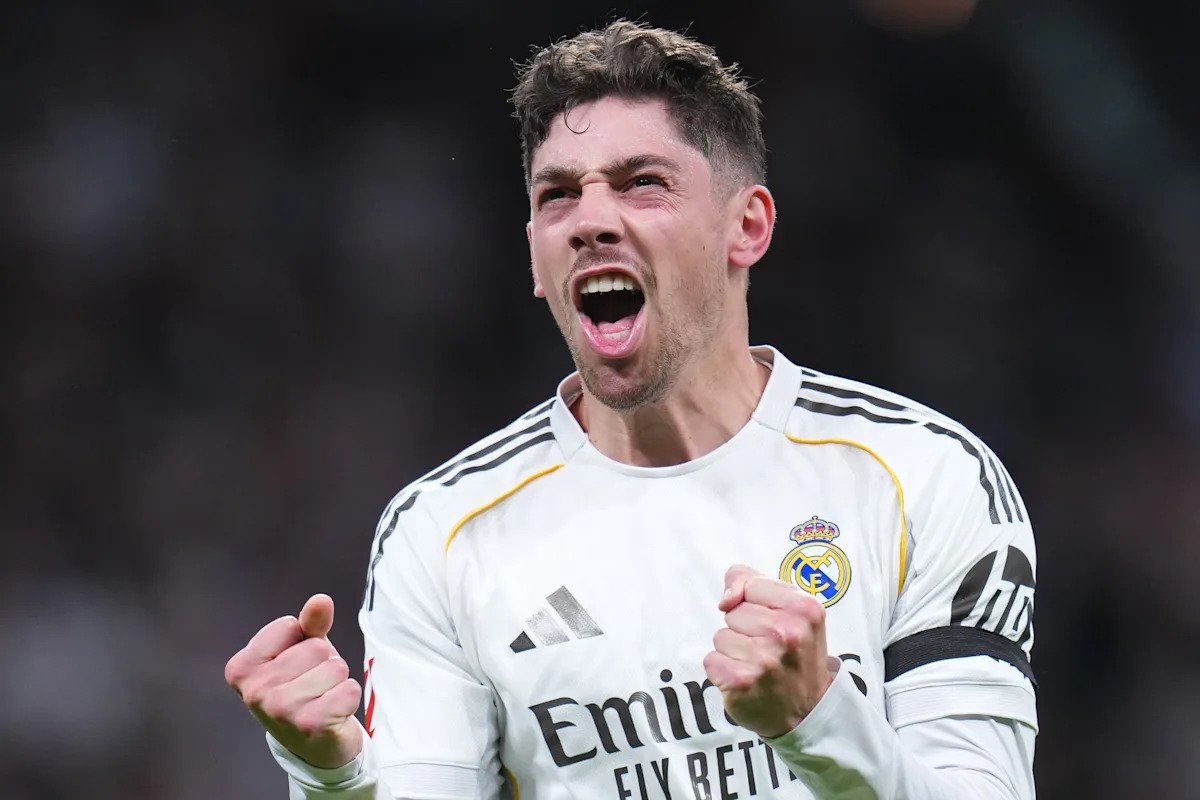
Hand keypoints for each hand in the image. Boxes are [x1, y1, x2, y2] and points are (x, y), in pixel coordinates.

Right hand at [224, 594, 363, 767]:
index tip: (294, 667)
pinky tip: (334, 713)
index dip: (302, 641)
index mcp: (242, 668)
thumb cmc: (305, 687)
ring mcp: (280, 710)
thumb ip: (310, 623)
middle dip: (324, 663)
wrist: (314, 744)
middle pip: (316, 647)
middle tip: (313, 687)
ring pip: (336, 667)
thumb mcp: (303, 650)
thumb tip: (320, 600)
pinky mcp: (310, 725)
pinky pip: (350, 689)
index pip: (289, 625)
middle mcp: (255, 691)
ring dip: (338, 681)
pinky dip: (349, 698)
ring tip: (322, 699)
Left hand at [703, 565, 835, 738]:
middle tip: (768, 650)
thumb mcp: (794, 612)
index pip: (750, 584)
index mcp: (804, 608)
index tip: (768, 621)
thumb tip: (726, 598)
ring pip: (721, 636)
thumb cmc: (796, 656)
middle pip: (733, 611)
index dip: (752, 602)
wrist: (807, 713)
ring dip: (733, 651)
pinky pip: (711, 659)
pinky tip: (745, 680)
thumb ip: (757, 584)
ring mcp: (764, 658)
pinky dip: (722, 671)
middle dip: (744, 629)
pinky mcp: (742, 680)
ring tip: (758, 666)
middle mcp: (787, 632)